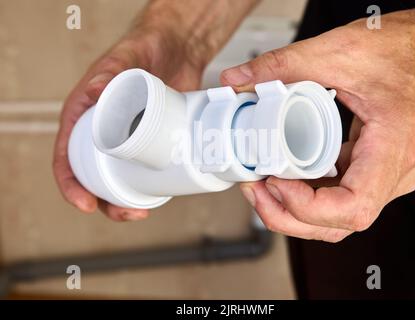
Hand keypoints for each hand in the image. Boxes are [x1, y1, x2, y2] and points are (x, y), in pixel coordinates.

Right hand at [53, 25, 203, 220]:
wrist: (176, 49)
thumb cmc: (142, 50)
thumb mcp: (125, 58)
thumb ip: (110, 70)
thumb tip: (93, 92)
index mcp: (83, 116)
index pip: (66, 156)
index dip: (71, 184)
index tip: (85, 203)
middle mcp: (101, 132)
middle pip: (94, 176)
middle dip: (106, 202)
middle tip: (129, 213)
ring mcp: (127, 139)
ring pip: (119, 178)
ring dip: (126, 201)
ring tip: (143, 211)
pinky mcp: (150, 140)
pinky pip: (143, 168)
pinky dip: (147, 186)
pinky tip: (159, 196)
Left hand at [221, 4, 414, 240]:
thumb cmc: (404, 50)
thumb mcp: (338, 50)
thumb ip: (283, 64)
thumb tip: (236, 79)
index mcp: (394, 145)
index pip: (354, 207)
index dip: (308, 207)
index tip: (277, 182)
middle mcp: (397, 171)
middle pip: (340, 222)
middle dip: (289, 215)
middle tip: (255, 190)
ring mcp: (388, 175)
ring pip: (338, 218)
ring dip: (294, 212)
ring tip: (261, 187)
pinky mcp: (375, 170)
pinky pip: (340, 199)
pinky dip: (308, 197)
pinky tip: (283, 179)